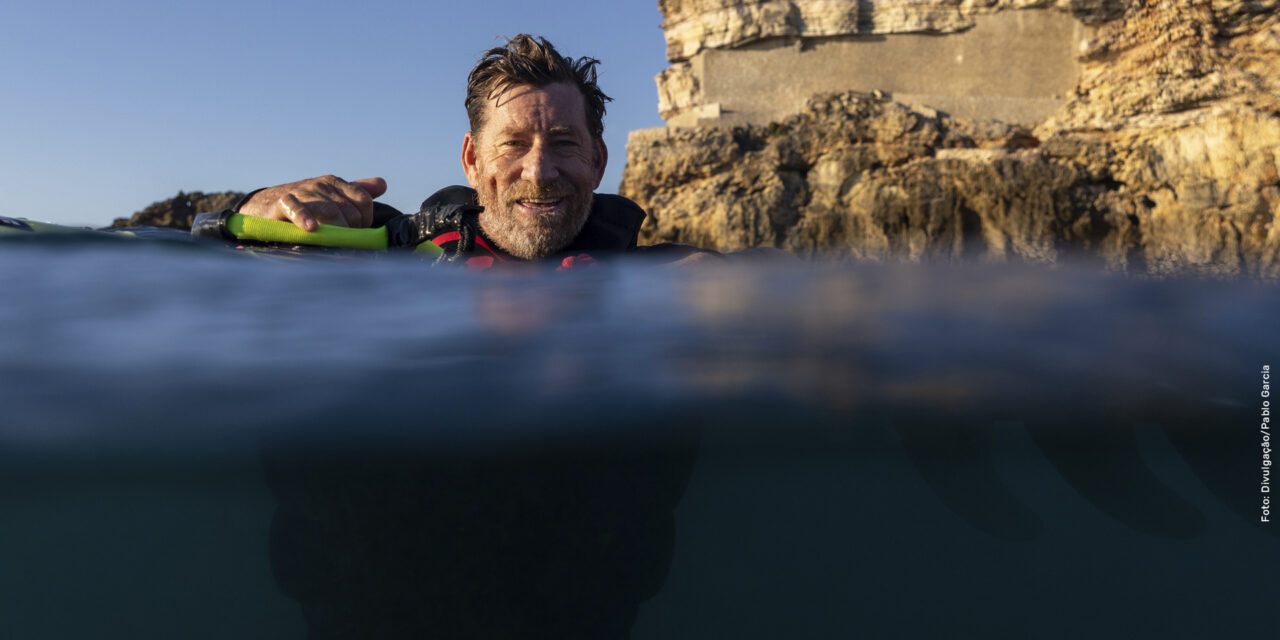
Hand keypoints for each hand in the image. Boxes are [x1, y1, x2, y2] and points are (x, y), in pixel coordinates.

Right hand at [239, 175, 387, 230]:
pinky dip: (305, 218)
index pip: (364, 201)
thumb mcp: (333, 196)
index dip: (365, 220)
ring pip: (329, 210)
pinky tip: (312, 229)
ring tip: (336, 242)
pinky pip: (297, 209)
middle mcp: (321, 185)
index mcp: (336, 183)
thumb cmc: (307, 205)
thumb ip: (358, 192)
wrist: (268, 205)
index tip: (357, 232)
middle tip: (344, 242)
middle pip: (349, 209)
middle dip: (350, 229)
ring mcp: (303, 192)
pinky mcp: (284, 203)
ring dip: (337, 228)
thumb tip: (381, 184)